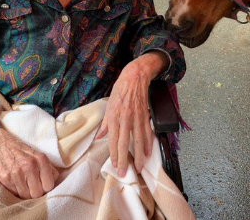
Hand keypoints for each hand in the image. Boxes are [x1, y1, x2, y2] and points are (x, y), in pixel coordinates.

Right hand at [0, 128, 58, 198]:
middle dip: (36, 192)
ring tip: (24, 185)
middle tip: (33, 187)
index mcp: (41, 159)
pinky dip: (16, 191)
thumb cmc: (22, 151)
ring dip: (26, 193)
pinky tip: (16, 183)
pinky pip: (15, 194)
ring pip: (26, 196)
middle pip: (38, 193)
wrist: (0, 144)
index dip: (46, 187)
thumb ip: (48, 167)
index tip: (42, 185)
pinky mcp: (5, 178)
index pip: (49, 185)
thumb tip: (54, 181)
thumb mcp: (38, 155)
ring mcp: (17, 173)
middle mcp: (30, 166)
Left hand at [95, 52, 168, 176]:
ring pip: (138, 140)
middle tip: (124, 172)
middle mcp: (125, 118)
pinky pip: (147, 132)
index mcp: (114, 115)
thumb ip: (105, 122)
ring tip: (138, 167)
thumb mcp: (108, 104)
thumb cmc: (120, 90)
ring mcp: (136, 117)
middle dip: (124, 159)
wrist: (135, 77)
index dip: (114, 153)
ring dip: (139, 155)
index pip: (113, 139)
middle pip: (124, 142)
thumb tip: (100, 136)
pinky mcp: (145, 115)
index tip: (115, 165)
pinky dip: (148, 143)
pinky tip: (148, 153)